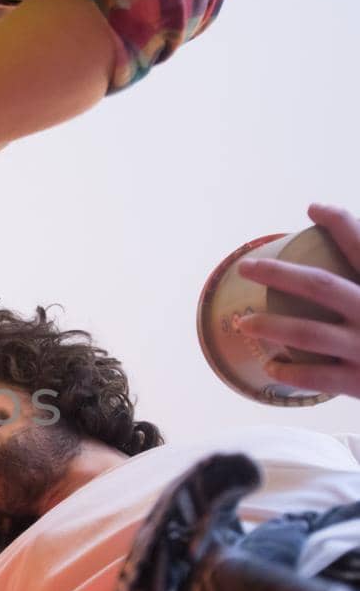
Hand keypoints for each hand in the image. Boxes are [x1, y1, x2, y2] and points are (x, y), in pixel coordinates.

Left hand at [237, 203, 359, 398]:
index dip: (340, 223)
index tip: (314, 208)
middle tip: (246, 267)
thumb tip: (339, 262)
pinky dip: (289, 372)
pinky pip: (316, 377)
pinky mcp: (358, 382)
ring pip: (308, 333)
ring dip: (269, 326)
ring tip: (242, 322)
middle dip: (278, 273)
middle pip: (320, 286)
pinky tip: (270, 367)